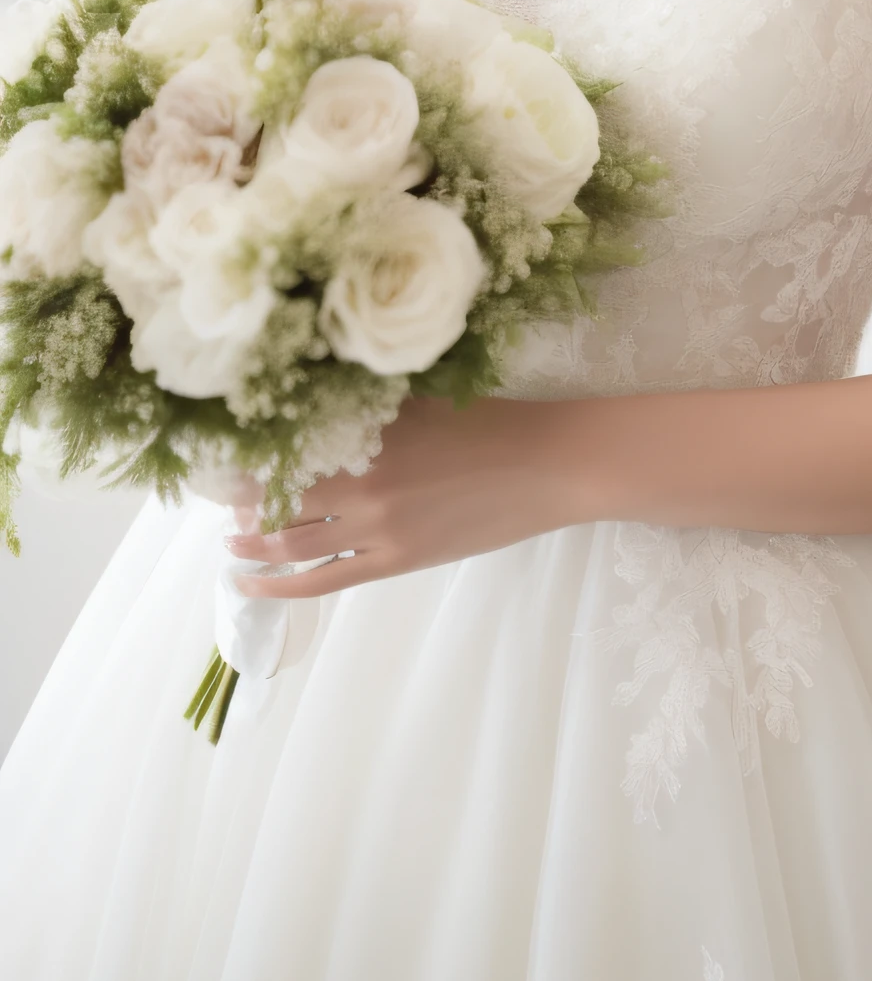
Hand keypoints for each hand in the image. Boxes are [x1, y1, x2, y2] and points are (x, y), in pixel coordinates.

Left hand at [223, 391, 586, 598]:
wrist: (546, 467)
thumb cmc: (490, 421)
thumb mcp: (424, 398)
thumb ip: (370, 402)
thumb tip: (315, 395)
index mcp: (370, 435)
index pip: (287, 449)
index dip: (246, 456)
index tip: (218, 454)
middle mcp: (365, 483)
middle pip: (280, 497)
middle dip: (242, 500)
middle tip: (215, 497)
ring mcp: (379, 529)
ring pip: (295, 542)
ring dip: (254, 542)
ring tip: (229, 541)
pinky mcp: (397, 561)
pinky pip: (324, 581)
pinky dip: (282, 585)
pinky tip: (252, 582)